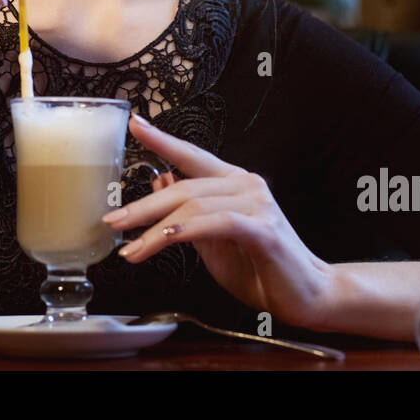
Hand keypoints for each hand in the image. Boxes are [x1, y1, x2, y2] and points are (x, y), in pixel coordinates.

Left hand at [103, 114, 331, 332]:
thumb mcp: (212, 240)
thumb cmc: (261, 268)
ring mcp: (256, 203)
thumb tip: (159, 181)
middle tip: (113, 220)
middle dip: (142, 205)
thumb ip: (188, 213)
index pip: (191, 154)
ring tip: (130, 248)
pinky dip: (183, 230)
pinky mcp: (261, 228)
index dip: (161, 139)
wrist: (306, 295)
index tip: (134, 124)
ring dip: (154, 229)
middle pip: (183, 185)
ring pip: (193, 205)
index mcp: (233, 182)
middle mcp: (245, 184)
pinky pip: (214, 223)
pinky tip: (161, 241)